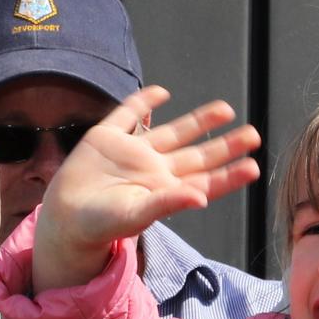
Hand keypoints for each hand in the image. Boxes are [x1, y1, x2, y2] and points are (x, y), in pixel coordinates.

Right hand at [33, 85, 261, 291]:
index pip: (206, 180)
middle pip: (198, 155)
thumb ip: (169, 203)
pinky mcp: (108, 138)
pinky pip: (129, 115)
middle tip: (254, 134)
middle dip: (225, 145)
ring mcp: (134, 153)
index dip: (230, 174)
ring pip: (173, 132)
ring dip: (199, 121)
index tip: (254, 167)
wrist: (65, 220)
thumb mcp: (137, 215)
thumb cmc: (103, 226)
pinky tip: (162, 92)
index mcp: (167, 191)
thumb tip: (202, 198)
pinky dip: (144, 102)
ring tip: (226, 110)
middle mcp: (156, 170)